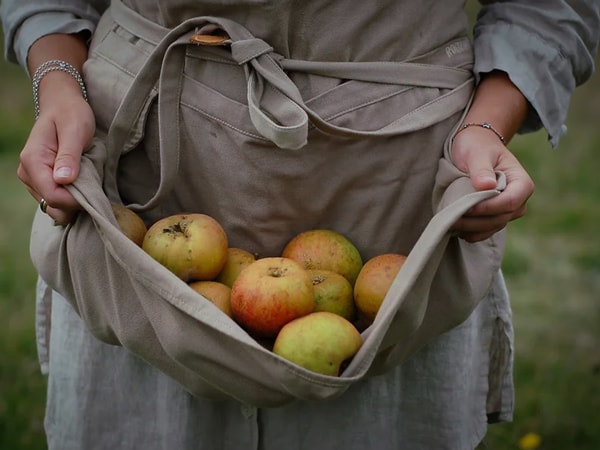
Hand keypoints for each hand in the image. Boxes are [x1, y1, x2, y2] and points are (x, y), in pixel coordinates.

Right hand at [17, 71, 94, 224]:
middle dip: (76, 202)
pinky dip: (72, 198)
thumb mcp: (75, 131)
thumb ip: (69, 156)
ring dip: (75, 201)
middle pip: (53, 205)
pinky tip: (83, 185)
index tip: (95, 191)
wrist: (63, 105)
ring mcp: (33, 179)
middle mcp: (28, 173)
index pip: (53, 196)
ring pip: (55, 206)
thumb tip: (63, 180)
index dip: (76, 200)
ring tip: (88, 182)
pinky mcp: (42, 182)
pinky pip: (57, 200)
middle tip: (94, 186)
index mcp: (32, 161)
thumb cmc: (71, 114)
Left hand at [450, 126, 534, 241]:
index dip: (489, 208)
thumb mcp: (477, 153)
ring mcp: (507, 211)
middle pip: (501, 218)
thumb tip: (487, 186)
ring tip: (450, 223)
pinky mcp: (494, 217)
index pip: (510, 202)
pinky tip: (457, 229)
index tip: (467, 207)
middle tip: (451, 218)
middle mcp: (519, 200)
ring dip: (471, 228)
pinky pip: (485, 231)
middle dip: (476, 221)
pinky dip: (471, 232)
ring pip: (492, 227)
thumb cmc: (477, 146)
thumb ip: (481, 169)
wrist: (474, 148)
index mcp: (521, 183)